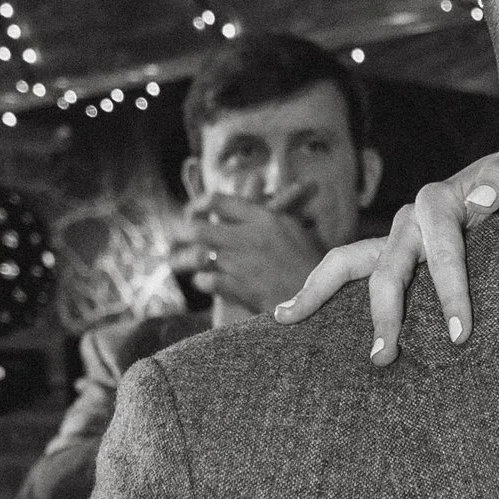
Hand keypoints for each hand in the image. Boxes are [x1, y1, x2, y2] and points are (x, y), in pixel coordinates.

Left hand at [185, 193, 320, 318]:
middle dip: (182, 232)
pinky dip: (202, 281)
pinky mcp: (240, 288)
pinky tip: (203, 282)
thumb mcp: (296, 230)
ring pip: (198, 256)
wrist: (322, 300)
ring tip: (177, 262)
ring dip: (184, 260)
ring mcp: (242, 264)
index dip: (199, 203)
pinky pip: (208, 281)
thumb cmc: (314, 265)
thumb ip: (274, 213)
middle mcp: (249, 238)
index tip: (192, 210)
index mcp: (264, 218)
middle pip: (199, 228)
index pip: (219, 201)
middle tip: (175, 236)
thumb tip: (257, 198)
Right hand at [274, 150, 498, 363]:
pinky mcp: (386, 253)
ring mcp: (391, 238)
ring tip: (288, 318)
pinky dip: (318, 289)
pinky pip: (346, 269)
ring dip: (319, 293)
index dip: (450, 294)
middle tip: (383, 357)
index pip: (442, 256)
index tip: (460, 334)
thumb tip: (482, 199)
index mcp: (436, 206)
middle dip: (385, 315)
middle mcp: (406, 221)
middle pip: (385, 270)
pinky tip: (293, 312)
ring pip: (345, 262)